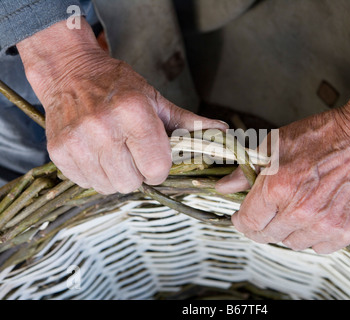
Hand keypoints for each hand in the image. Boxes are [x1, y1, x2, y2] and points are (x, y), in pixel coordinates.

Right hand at [18, 19, 226, 193]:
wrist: (69, 72)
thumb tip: (224, 134)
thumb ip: (189, 123)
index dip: (160, 168)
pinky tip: (97, 153)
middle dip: (138, 173)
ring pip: (110, 187)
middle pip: (132, 183)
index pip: (156, 169)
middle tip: (133, 153)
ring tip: (114, 151)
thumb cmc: (118, 86)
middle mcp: (103, 128)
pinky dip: (96, 174)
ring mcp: (77, 142)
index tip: (154, 157)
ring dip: (117, 175)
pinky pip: (87, 183)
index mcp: (134, 113)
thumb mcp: (156, 100)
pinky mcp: (59, 153)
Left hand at [216, 87, 349, 252]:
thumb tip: (223, 188)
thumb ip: (246, 171)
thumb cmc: (319, 137)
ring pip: (293, 244)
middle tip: (268, 214)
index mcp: (278, 188)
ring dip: (290, 231)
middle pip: (268, 237)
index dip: (241, 221)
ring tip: (297, 209)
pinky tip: (317, 217)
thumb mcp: (274, 145)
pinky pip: (320, 248)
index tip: (242, 218)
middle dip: (262, 226)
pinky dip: (315, 236)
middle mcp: (300, 211)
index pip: (248, 223)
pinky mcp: (346, 230)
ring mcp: (325, 224)